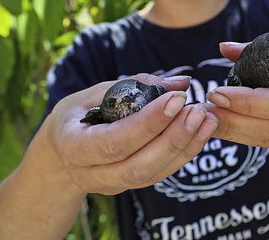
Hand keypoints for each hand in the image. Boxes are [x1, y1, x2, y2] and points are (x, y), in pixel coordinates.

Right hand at [45, 74, 217, 194]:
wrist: (62, 147)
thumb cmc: (80, 112)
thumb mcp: (96, 91)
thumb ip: (137, 85)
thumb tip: (182, 82)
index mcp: (73, 145)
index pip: (115, 141)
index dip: (149, 123)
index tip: (177, 99)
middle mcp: (89, 173)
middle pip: (137, 166)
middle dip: (172, 138)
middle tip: (197, 110)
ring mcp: (109, 184)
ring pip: (152, 175)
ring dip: (184, 147)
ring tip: (206, 119)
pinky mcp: (128, 186)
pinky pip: (160, 175)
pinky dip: (185, 153)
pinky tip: (202, 131)